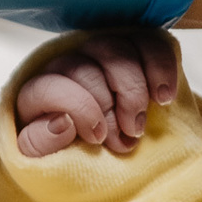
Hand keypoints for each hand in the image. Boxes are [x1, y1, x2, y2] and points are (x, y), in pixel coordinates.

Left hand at [15, 29, 177, 157]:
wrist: (98, 151)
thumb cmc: (64, 156)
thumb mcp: (41, 160)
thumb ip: (38, 144)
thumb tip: (60, 122)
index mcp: (36, 92)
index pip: (49, 86)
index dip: (79, 110)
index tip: (98, 137)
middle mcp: (64, 65)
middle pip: (85, 66)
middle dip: (110, 105)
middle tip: (127, 136)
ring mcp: (97, 53)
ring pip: (116, 48)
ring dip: (135, 88)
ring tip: (140, 124)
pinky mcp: (130, 49)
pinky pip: (147, 41)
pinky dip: (160, 66)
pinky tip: (164, 96)